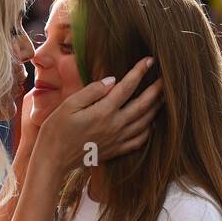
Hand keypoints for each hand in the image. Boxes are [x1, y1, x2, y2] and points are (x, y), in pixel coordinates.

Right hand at [35, 56, 160, 173]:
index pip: (127, 87)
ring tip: (163, 98)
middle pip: (143, 105)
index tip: (150, 60)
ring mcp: (117, 140)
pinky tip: (151, 123)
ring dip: (156, 109)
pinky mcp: (115, 150)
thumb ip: (92, 91)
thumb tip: (112, 80)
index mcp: (103, 111)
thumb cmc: (56, 130)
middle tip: (167, 78)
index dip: (140, 72)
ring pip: (145, 122)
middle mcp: (115, 125)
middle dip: (157, 89)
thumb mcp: (68, 105)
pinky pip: (139, 140)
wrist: (53, 160)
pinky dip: (149, 130)